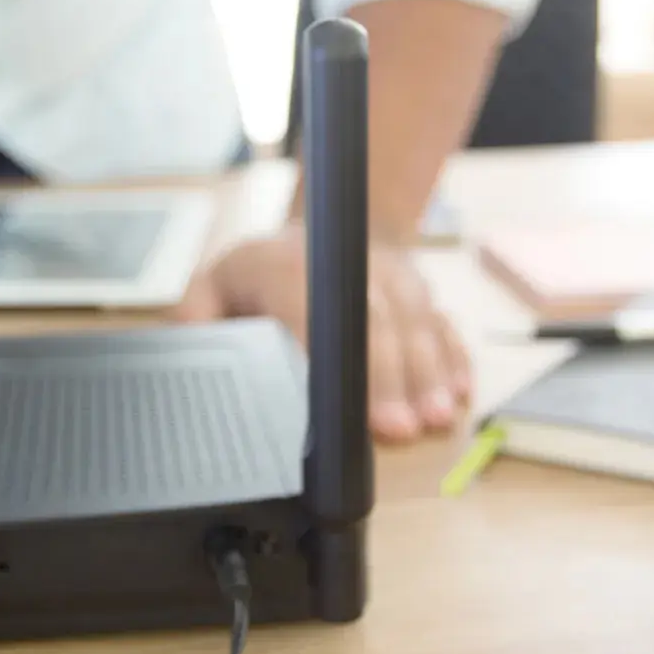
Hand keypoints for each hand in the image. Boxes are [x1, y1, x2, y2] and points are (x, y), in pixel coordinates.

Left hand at [174, 222, 473, 441]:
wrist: (322, 225)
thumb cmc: (262, 275)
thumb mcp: (214, 285)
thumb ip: (198, 320)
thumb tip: (194, 353)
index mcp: (286, 265)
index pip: (316, 306)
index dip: (335, 355)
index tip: (348, 402)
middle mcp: (346, 262)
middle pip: (378, 317)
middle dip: (390, 377)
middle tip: (399, 428)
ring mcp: (390, 273)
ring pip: (418, 319)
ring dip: (429, 372)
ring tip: (435, 417)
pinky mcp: (420, 289)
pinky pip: (443, 322)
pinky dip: (454, 357)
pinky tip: (459, 393)